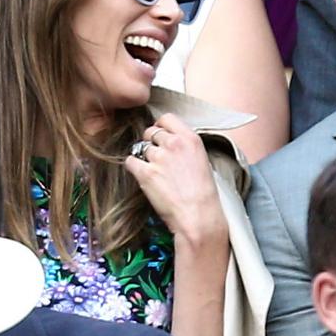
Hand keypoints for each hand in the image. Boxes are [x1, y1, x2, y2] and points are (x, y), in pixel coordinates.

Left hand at [124, 114, 226, 245]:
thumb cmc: (204, 194)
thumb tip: (170, 142)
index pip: (167, 118)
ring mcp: (158, 158)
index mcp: (191, 139)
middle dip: (151, 143)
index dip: (160, 126)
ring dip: (144, 158)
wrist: (198, 216)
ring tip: (154, 173)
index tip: (161, 136)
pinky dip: (134, 168)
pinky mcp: (145, 173)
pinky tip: (143, 177)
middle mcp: (174, 144)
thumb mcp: (202, 160)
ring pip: (140, 147)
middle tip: (156, 158)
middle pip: (151, 132)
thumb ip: (185, 147)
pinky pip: (130, 161)